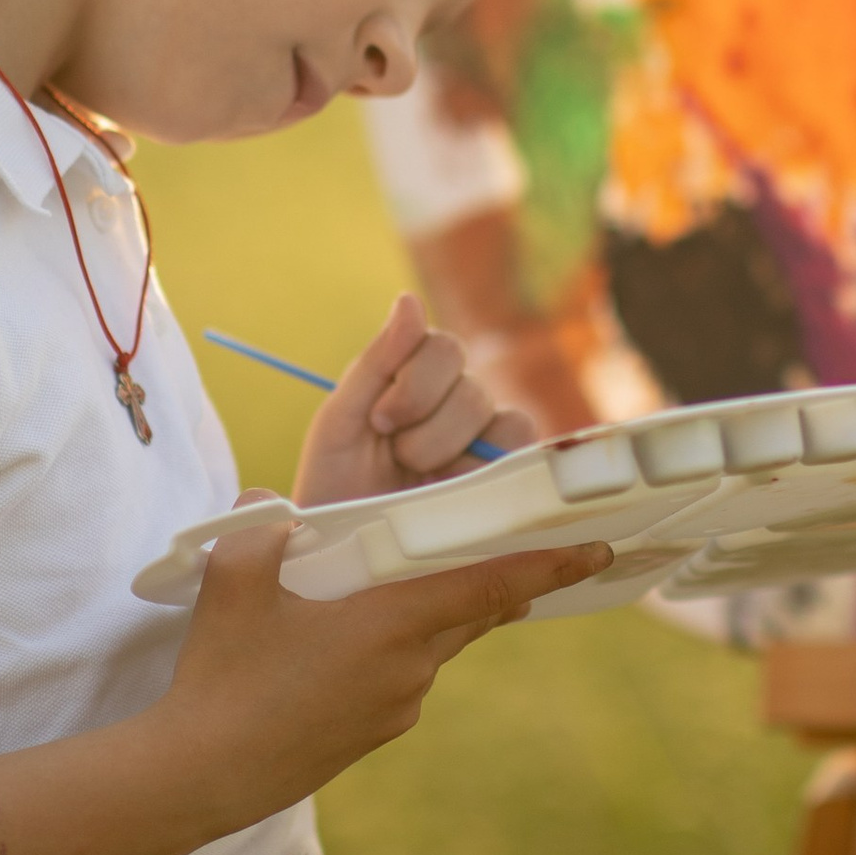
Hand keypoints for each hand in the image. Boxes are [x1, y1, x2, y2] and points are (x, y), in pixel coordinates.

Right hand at [164, 512, 611, 819]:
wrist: (202, 776)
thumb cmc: (222, 678)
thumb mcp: (232, 584)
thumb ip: (259, 530)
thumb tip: (271, 505)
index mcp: (393, 624)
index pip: (491, 585)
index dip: (548, 564)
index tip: (596, 549)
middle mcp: (411, 668)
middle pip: (470, 611)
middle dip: (489, 578)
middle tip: (499, 543)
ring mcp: (396, 707)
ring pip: (434, 643)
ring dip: (427, 613)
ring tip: (381, 588)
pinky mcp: (374, 733)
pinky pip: (403, 676)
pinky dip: (394, 647)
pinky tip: (340, 642)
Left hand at [293, 290, 533, 502]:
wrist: (337, 555)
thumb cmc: (332, 486)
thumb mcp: (339, 423)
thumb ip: (375, 361)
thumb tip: (409, 299)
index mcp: (414, 381)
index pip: (445, 348)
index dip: (417, 381)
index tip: (380, 420)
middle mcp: (455, 406)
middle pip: (472, 388)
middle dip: (427, 429)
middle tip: (396, 460)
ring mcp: (483, 445)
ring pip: (503, 421)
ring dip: (454, 453)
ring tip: (420, 484)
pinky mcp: (503, 482)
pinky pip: (523, 457)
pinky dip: (489, 471)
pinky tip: (451, 491)